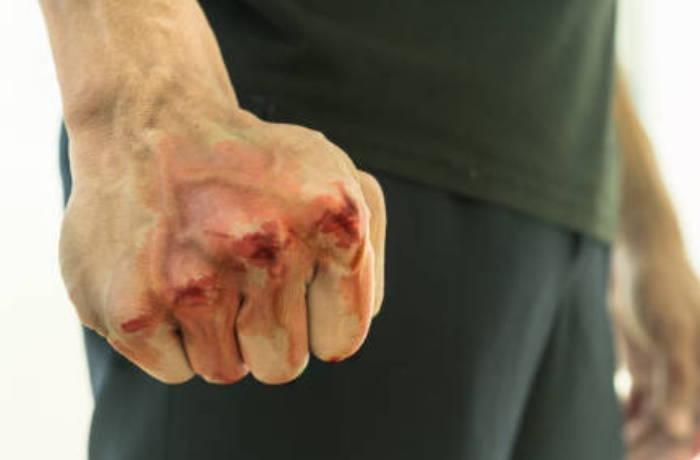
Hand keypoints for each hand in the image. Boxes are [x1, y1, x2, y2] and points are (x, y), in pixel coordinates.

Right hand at [60, 100, 385, 384]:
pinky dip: (170, 336)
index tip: (295, 290)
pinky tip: (161, 277)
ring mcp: (193, 280)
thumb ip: (367, 255)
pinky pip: (174, 370)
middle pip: (282, 365)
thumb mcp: (337, 179)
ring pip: (225, 371)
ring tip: (201, 270)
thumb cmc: (257, 167)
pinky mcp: (131, 308)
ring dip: (217, 335)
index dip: (316, 323)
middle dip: (267, 334)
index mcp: (333, 222)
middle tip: (238, 276)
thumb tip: (346, 330)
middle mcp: (266, 247)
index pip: (340, 341)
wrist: (154, 124)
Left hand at [610, 247, 699, 458]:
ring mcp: (671, 373)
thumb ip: (678, 381)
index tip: (642, 459)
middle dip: (652, 445)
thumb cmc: (663, 289)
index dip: (672, 448)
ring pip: (657, 417)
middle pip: (674, 427)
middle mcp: (694, 379)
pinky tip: (616, 421)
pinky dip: (630, 414)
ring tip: (612, 444)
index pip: (694, 427)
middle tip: (621, 456)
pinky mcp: (650, 366)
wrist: (640, 255)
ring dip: (638, 433)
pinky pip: (642, 400)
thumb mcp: (672, 333)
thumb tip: (678, 430)